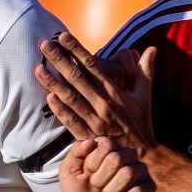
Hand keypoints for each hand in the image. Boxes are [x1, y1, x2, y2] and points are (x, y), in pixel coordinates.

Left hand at [35, 33, 157, 151]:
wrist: (141, 155)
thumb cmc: (141, 122)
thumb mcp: (145, 95)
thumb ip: (146, 70)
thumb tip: (153, 48)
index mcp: (114, 91)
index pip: (92, 66)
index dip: (76, 50)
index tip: (63, 36)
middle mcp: (102, 103)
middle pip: (77, 78)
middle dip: (59, 60)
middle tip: (44, 45)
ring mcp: (94, 120)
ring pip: (70, 98)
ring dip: (52, 83)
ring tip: (38, 68)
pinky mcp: (87, 136)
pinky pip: (71, 121)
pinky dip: (59, 110)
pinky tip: (48, 98)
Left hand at [60, 137, 153, 191]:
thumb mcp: (68, 175)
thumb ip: (75, 154)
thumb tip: (91, 142)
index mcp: (108, 150)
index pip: (106, 144)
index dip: (92, 162)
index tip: (87, 175)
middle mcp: (127, 158)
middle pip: (117, 158)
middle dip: (100, 178)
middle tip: (97, 188)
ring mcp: (139, 174)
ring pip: (129, 173)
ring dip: (111, 190)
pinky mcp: (148, 191)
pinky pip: (139, 191)